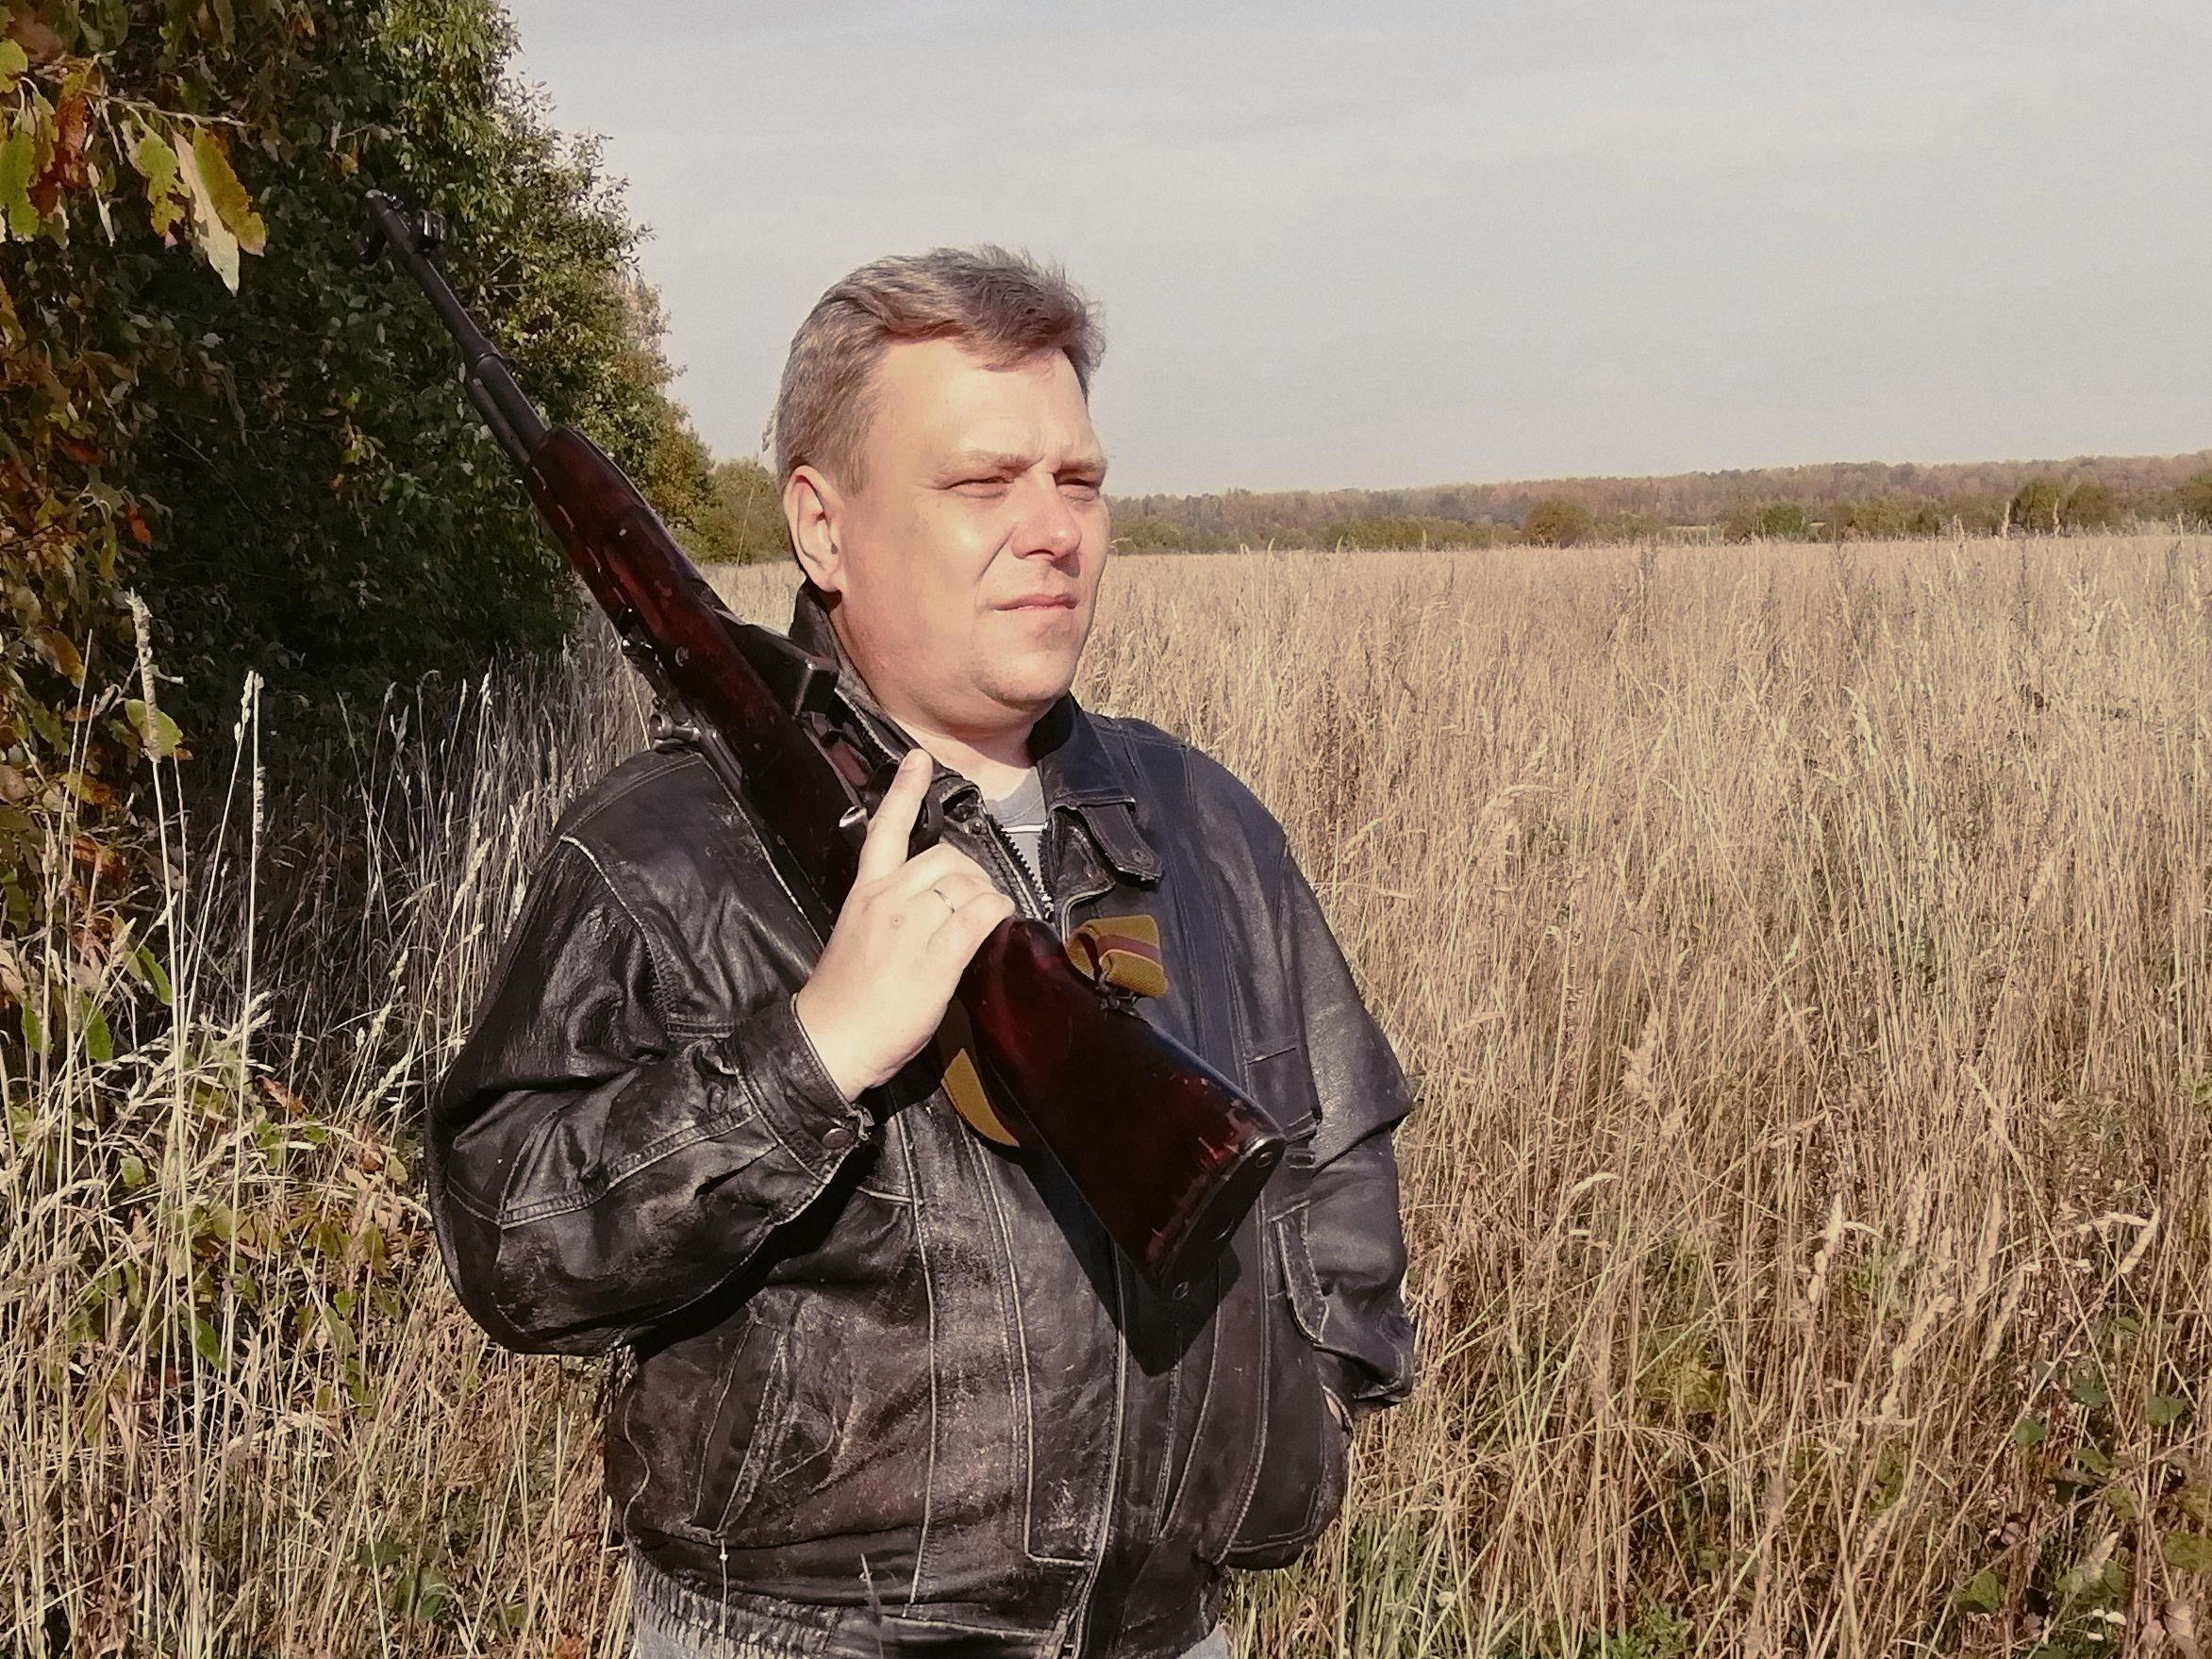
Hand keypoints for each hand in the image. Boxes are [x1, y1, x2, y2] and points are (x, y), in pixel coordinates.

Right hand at [792, 749, 1017, 1102]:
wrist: (832, 1040)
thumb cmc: (845, 995)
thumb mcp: (859, 935)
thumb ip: (893, 910)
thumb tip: (939, 902)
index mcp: (865, 892)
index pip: (885, 830)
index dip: (904, 791)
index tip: (918, 759)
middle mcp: (887, 900)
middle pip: (945, 856)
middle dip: (970, 873)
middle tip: (975, 901)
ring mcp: (911, 927)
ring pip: (967, 882)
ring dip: (986, 896)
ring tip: (983, 920)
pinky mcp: (935, 958)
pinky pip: (980, 916)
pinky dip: (996, 914)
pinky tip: (997, 924)